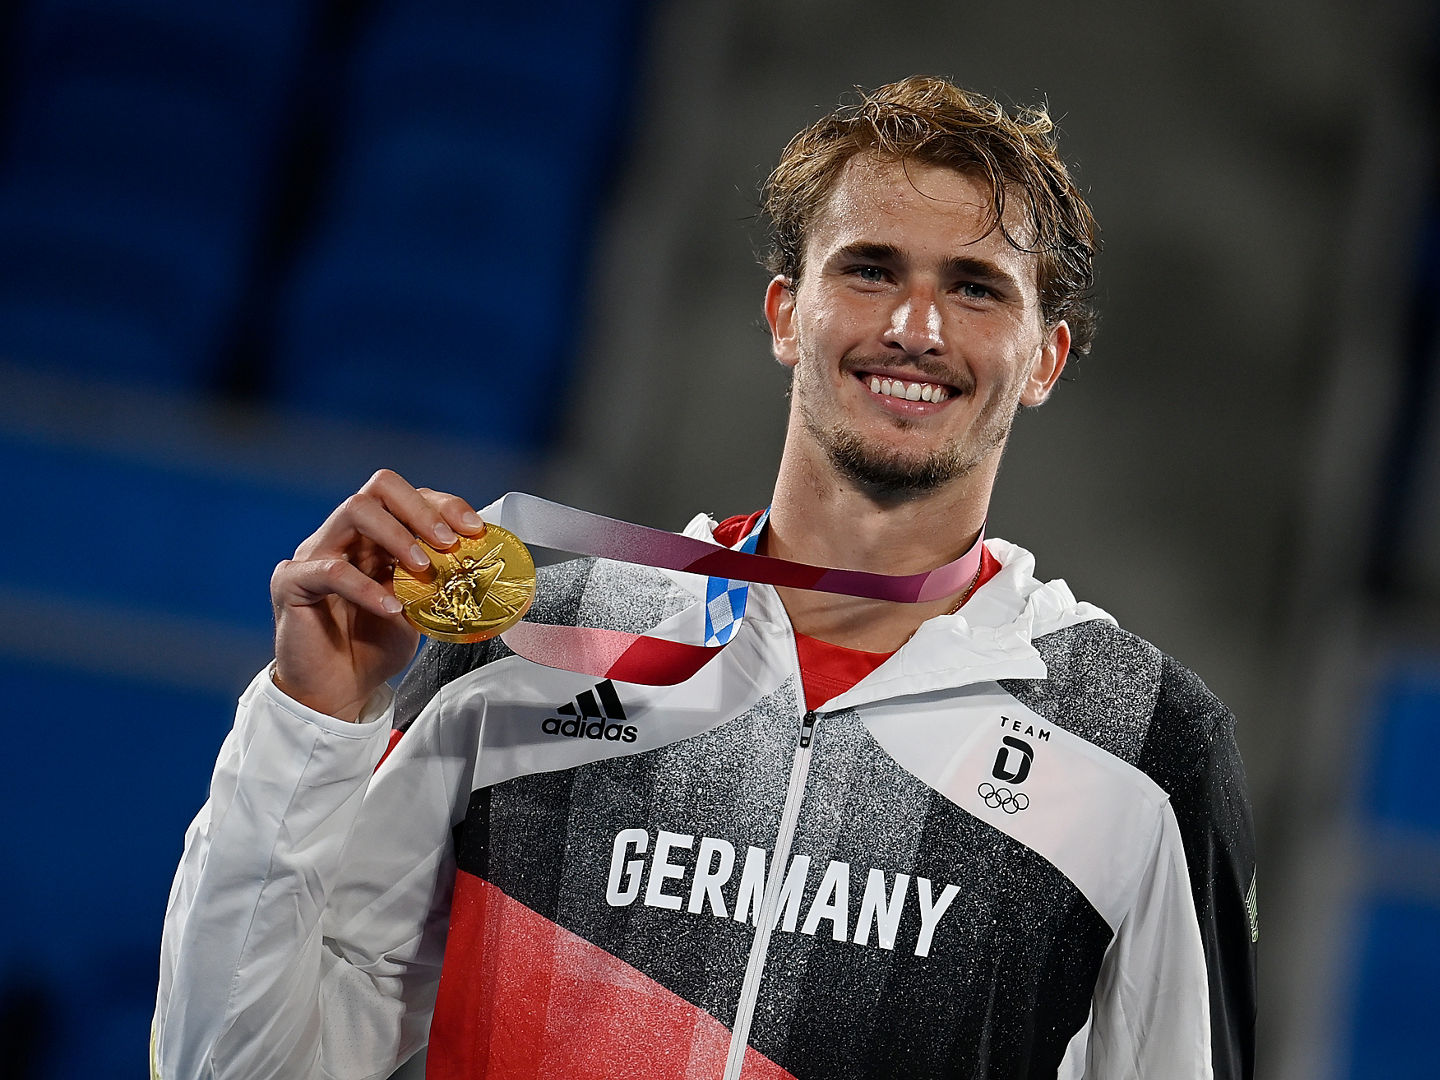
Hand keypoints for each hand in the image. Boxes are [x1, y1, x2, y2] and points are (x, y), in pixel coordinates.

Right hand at [270, 469, 485, 720]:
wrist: (336, 692)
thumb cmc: (372, 647)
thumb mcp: (418, 610)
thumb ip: (437, 583)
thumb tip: (480, 568)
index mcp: (373, 537)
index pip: (407, 497)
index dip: (443, 505)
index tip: (475, 529)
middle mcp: (343, 536)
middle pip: (379, 488)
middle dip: (421, 510)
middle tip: (448, 541)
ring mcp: (314, 554)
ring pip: (354, 511)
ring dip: (398, 535)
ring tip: (423, 568)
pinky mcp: (292, 583)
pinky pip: (330, 570)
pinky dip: (366, 587)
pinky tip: (391, 607)